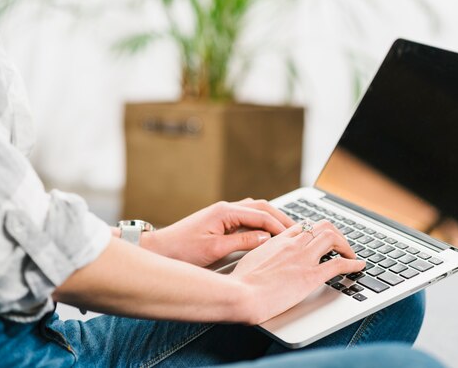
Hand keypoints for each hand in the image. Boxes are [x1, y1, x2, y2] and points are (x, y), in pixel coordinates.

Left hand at [143, 199, 294, 266]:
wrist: (160, 249)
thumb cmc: (182, 250)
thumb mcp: (215, 249)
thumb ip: (243, 241)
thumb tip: (266, 236)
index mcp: (225, 211)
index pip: (261, 215)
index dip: (279, 225)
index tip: (293, 235)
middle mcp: (225, 208)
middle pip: (261, 207)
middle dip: (280, 217)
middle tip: (297, 229)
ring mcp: (222, 213)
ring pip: (255, 210)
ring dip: (271, 218)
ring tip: (286, 229)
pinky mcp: (220, 220)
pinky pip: (246, 217)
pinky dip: (261, 222)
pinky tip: (267, 231)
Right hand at [230, 219, 365, 323]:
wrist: (241, 294)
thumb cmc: (240, 283)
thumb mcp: (248, 261)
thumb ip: (260, 256)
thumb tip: (261, 261)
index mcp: (277, 241)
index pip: (302, 227)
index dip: (315, 232)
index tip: (320, 239)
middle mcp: (292, 245)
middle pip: (320, 227)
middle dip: (334, 234)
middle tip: (340, 245)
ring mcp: (303, 259)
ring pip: (332, 238)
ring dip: (346, 245)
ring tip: (351, 254)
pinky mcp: (310, 276)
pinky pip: (338, 264)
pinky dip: (352, 263)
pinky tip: (358, 266)